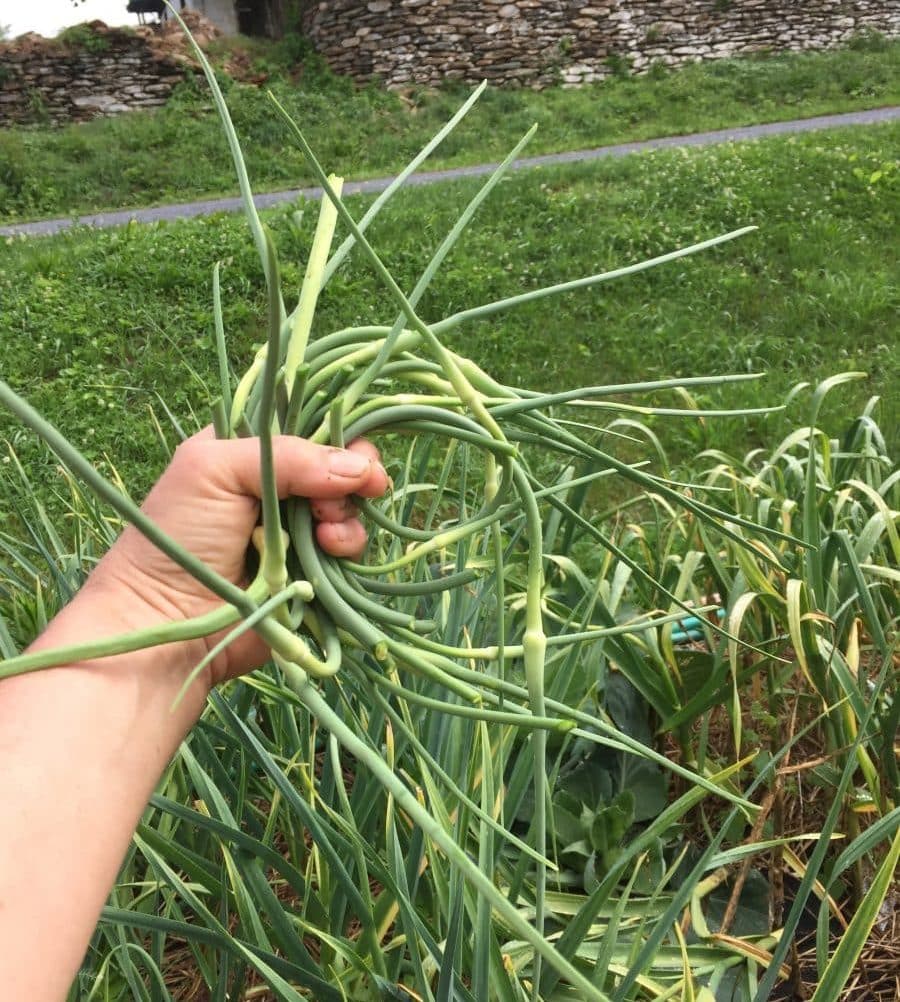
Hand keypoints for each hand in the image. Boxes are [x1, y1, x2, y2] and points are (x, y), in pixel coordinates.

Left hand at [72, 429, 388, 684]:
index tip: (352, 451)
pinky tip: (329, 551)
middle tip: (333, 498)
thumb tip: (363, 467)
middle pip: (337, 467)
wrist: (169, 624)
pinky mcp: (312, 571)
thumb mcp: (217, 470)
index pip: (306, 428)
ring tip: (325, 534)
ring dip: (346, 517)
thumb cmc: (178, 536)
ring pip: (347, 509)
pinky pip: (349, 550)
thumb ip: (289, 456)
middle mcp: (276, 488)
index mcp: (247, 452)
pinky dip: (347, 547)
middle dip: (347, 478)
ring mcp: (296, 532)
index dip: (335, 437)